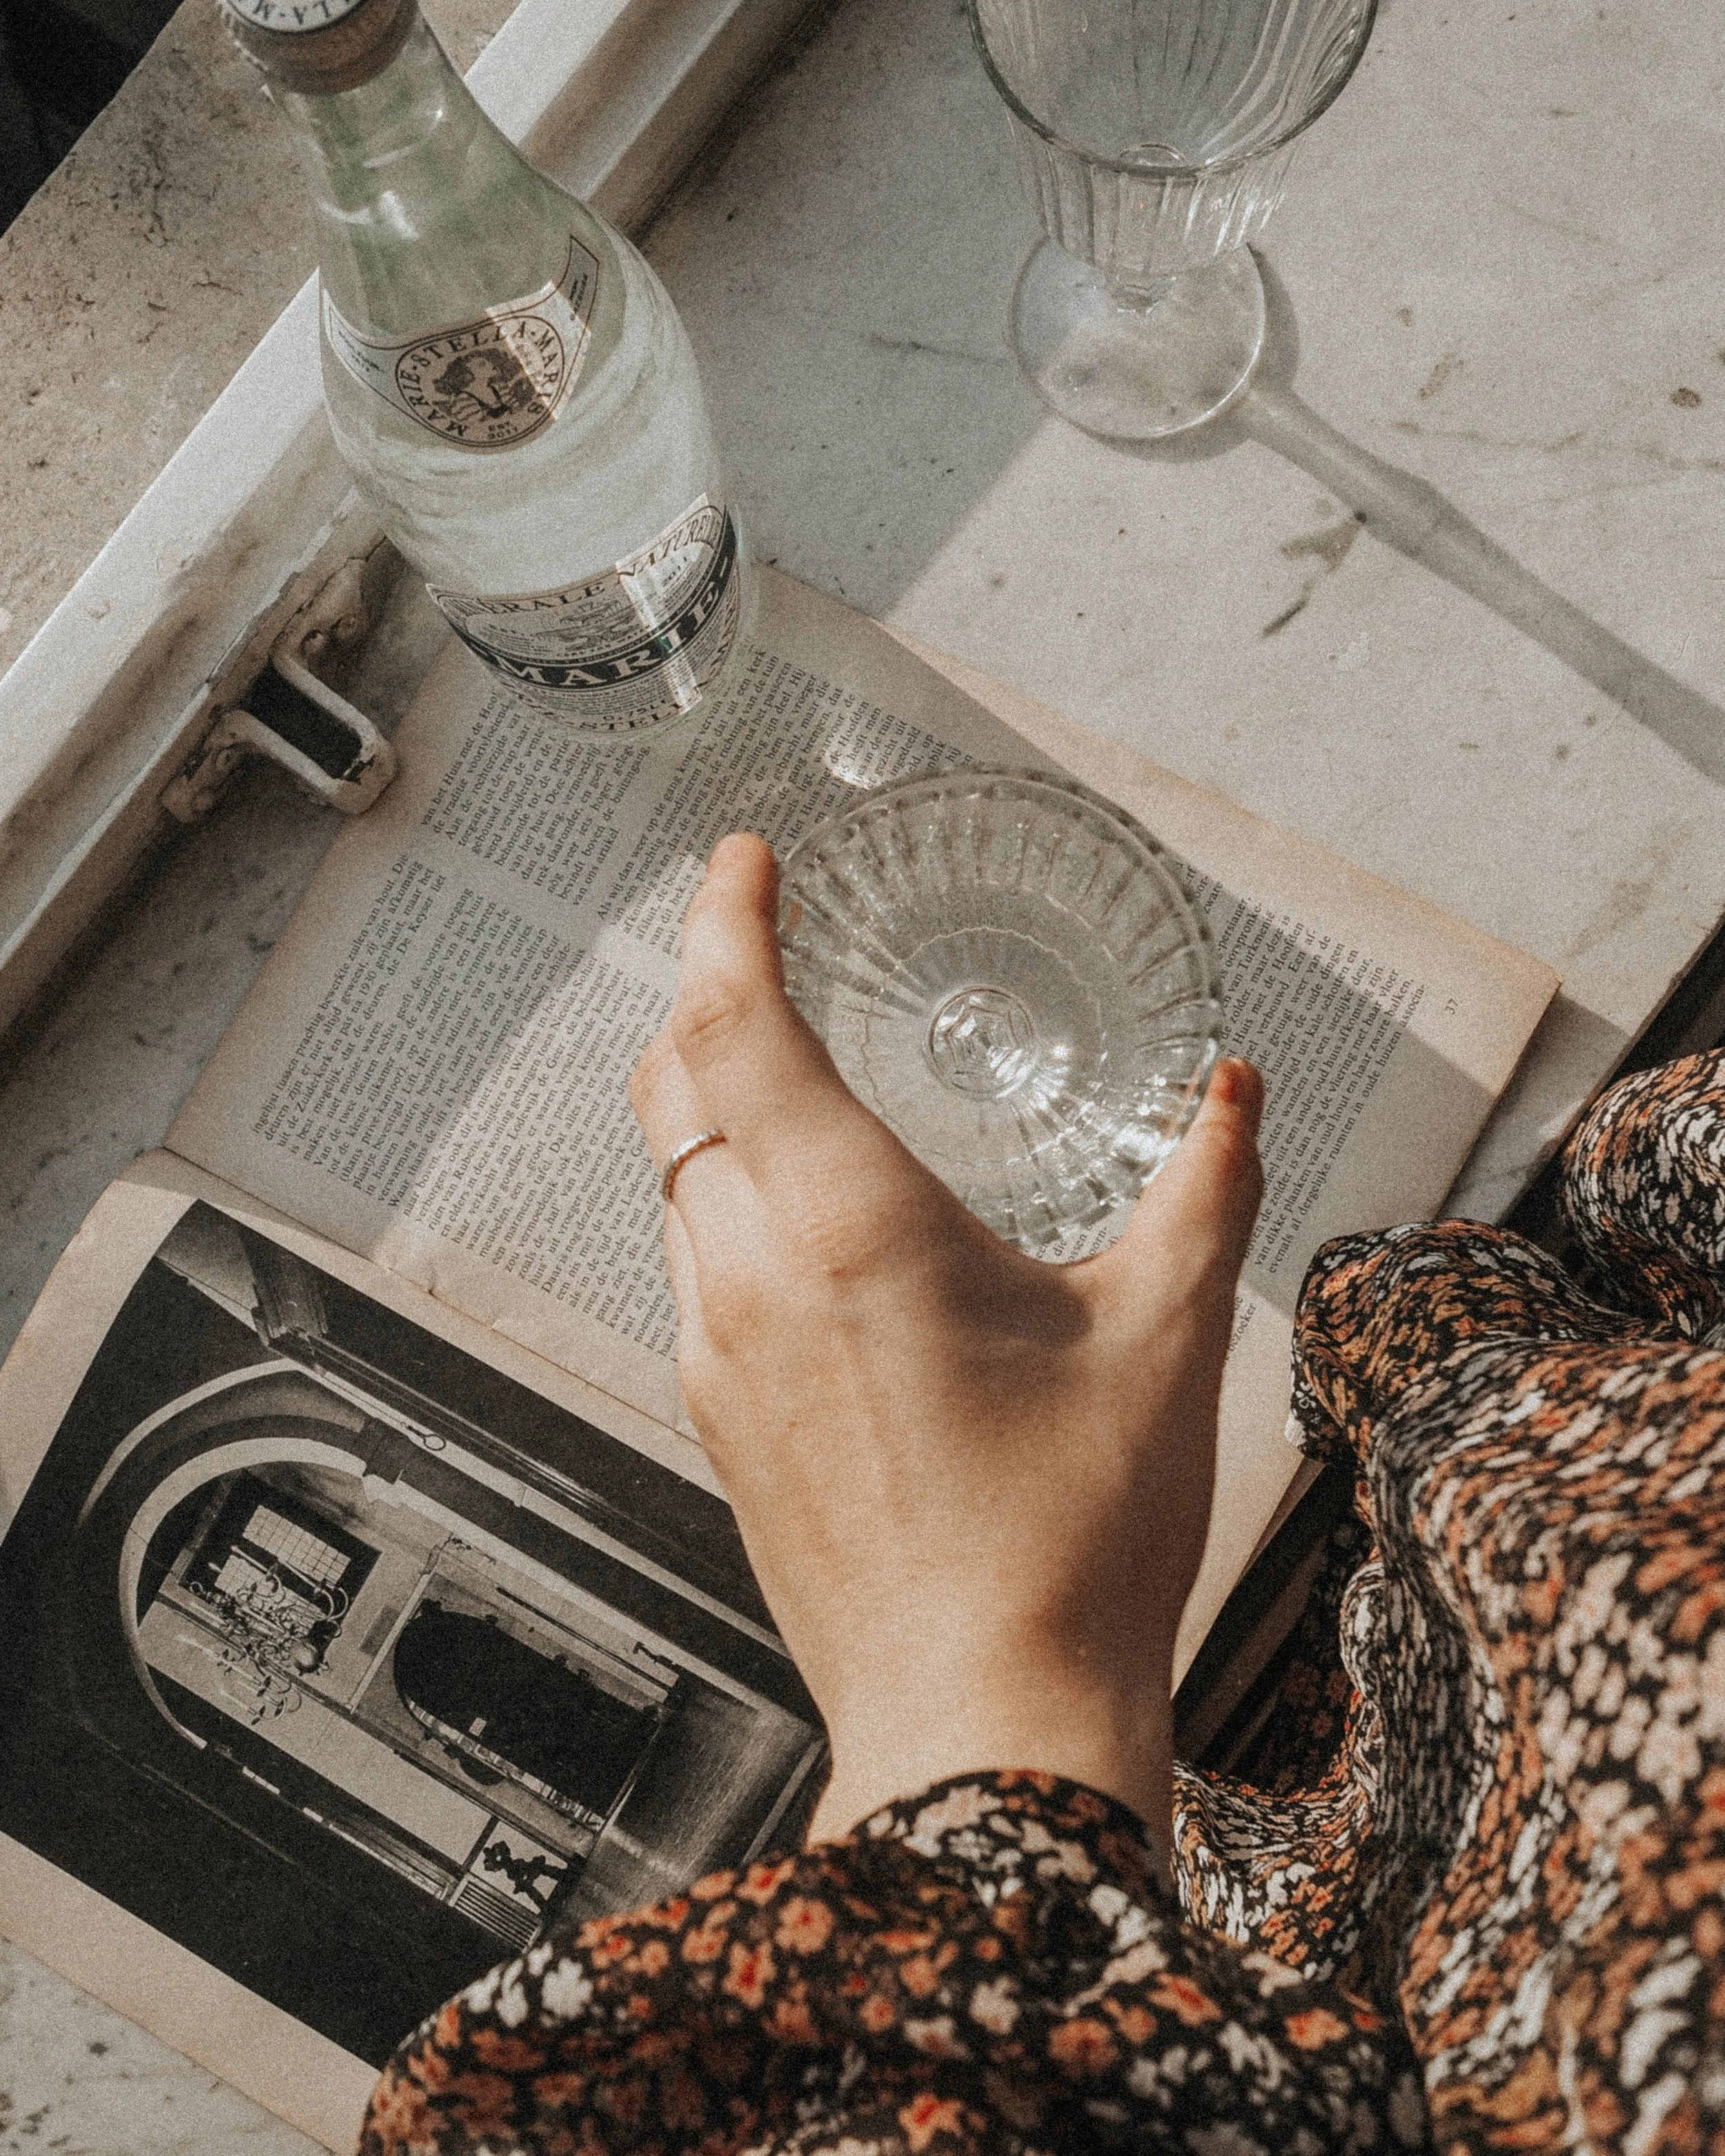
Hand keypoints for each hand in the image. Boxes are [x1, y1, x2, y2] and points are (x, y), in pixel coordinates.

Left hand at [630, 834, 1263, 1848]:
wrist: (982, 1727)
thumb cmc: (1070, 1547)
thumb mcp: (1167, 1339)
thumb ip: (1204, 1189)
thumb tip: (1231, 1097)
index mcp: (852, 1231)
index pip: (737, 1029)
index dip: (723, 925)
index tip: (738, 865)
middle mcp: (752, 1280)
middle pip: (675, 1086)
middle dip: (702, 990)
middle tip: (746, 939)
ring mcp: (716, 1357)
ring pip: (670, 1177)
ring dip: (705, 1096)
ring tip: (770, 1060)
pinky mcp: (716, 1422)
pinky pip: (689, 1264)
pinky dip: (720, 1194)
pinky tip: (793, 1218)